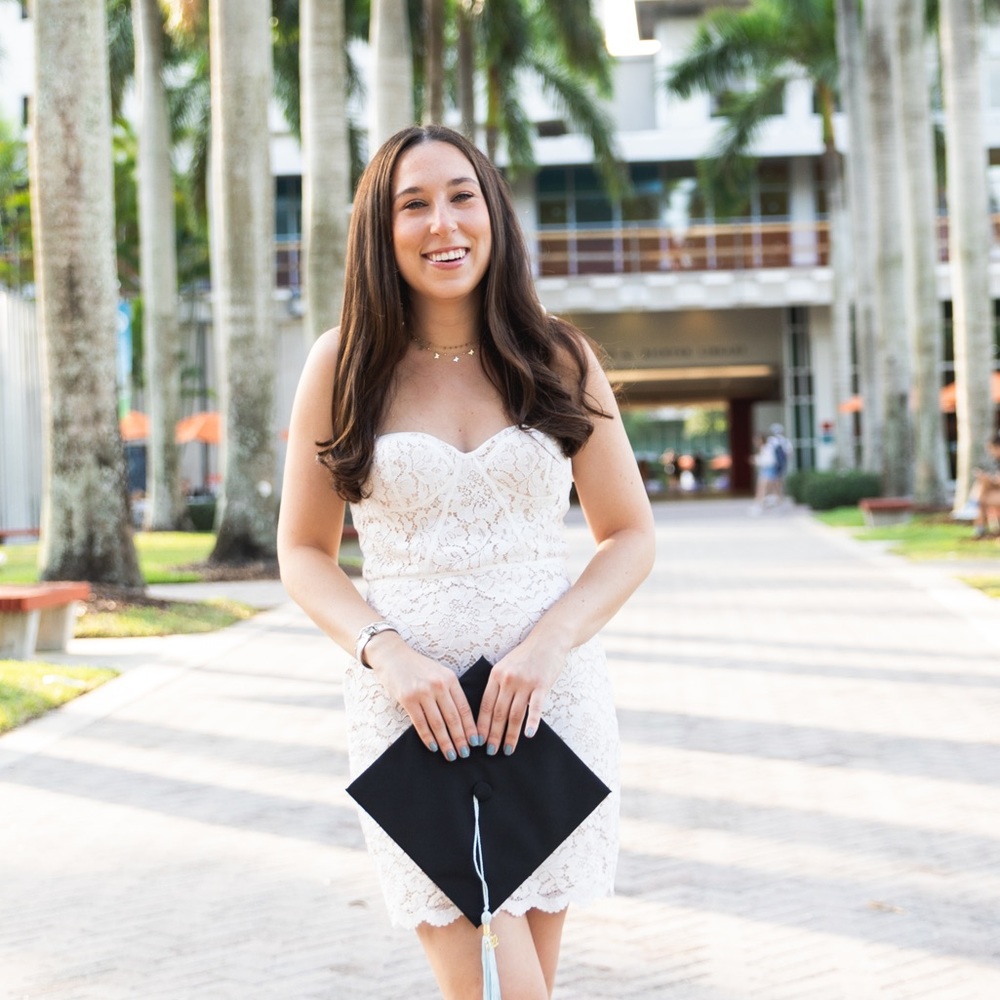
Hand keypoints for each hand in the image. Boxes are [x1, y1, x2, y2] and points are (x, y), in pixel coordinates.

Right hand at [369, 642, 477, 761]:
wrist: (393, 655)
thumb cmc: (417, 667)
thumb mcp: (439, 673)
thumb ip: (450, 690)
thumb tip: (461, 718)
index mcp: (450, 679)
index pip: (464, 708)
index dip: (471, 727)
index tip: (476, 741)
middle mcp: (438, 685)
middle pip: (453, 718)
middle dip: (461, 739)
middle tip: (465, 754)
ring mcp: (422, 692)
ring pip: (438, 723)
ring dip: (446, 742)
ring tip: (451, 755)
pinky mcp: (407, 699)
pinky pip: (420, 723)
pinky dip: (428, 738)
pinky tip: (434, 747)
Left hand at [475, 642, 566, 755]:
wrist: (547, 640)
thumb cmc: (525, 656)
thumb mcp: (505, 666)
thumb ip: (498, 685)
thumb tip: (489, 712)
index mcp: (496, 675)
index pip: (485, 705)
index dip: (481, 725)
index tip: (478, 741)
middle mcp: (508, 679)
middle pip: (498, 713)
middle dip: (493, 735)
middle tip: (491, 752)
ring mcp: (524, 682)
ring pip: (515, 714)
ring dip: (511, 734)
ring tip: (507, 749)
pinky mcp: (541, 684)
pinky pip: (535, 707)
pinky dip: (531, 722)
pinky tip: (528, 735)